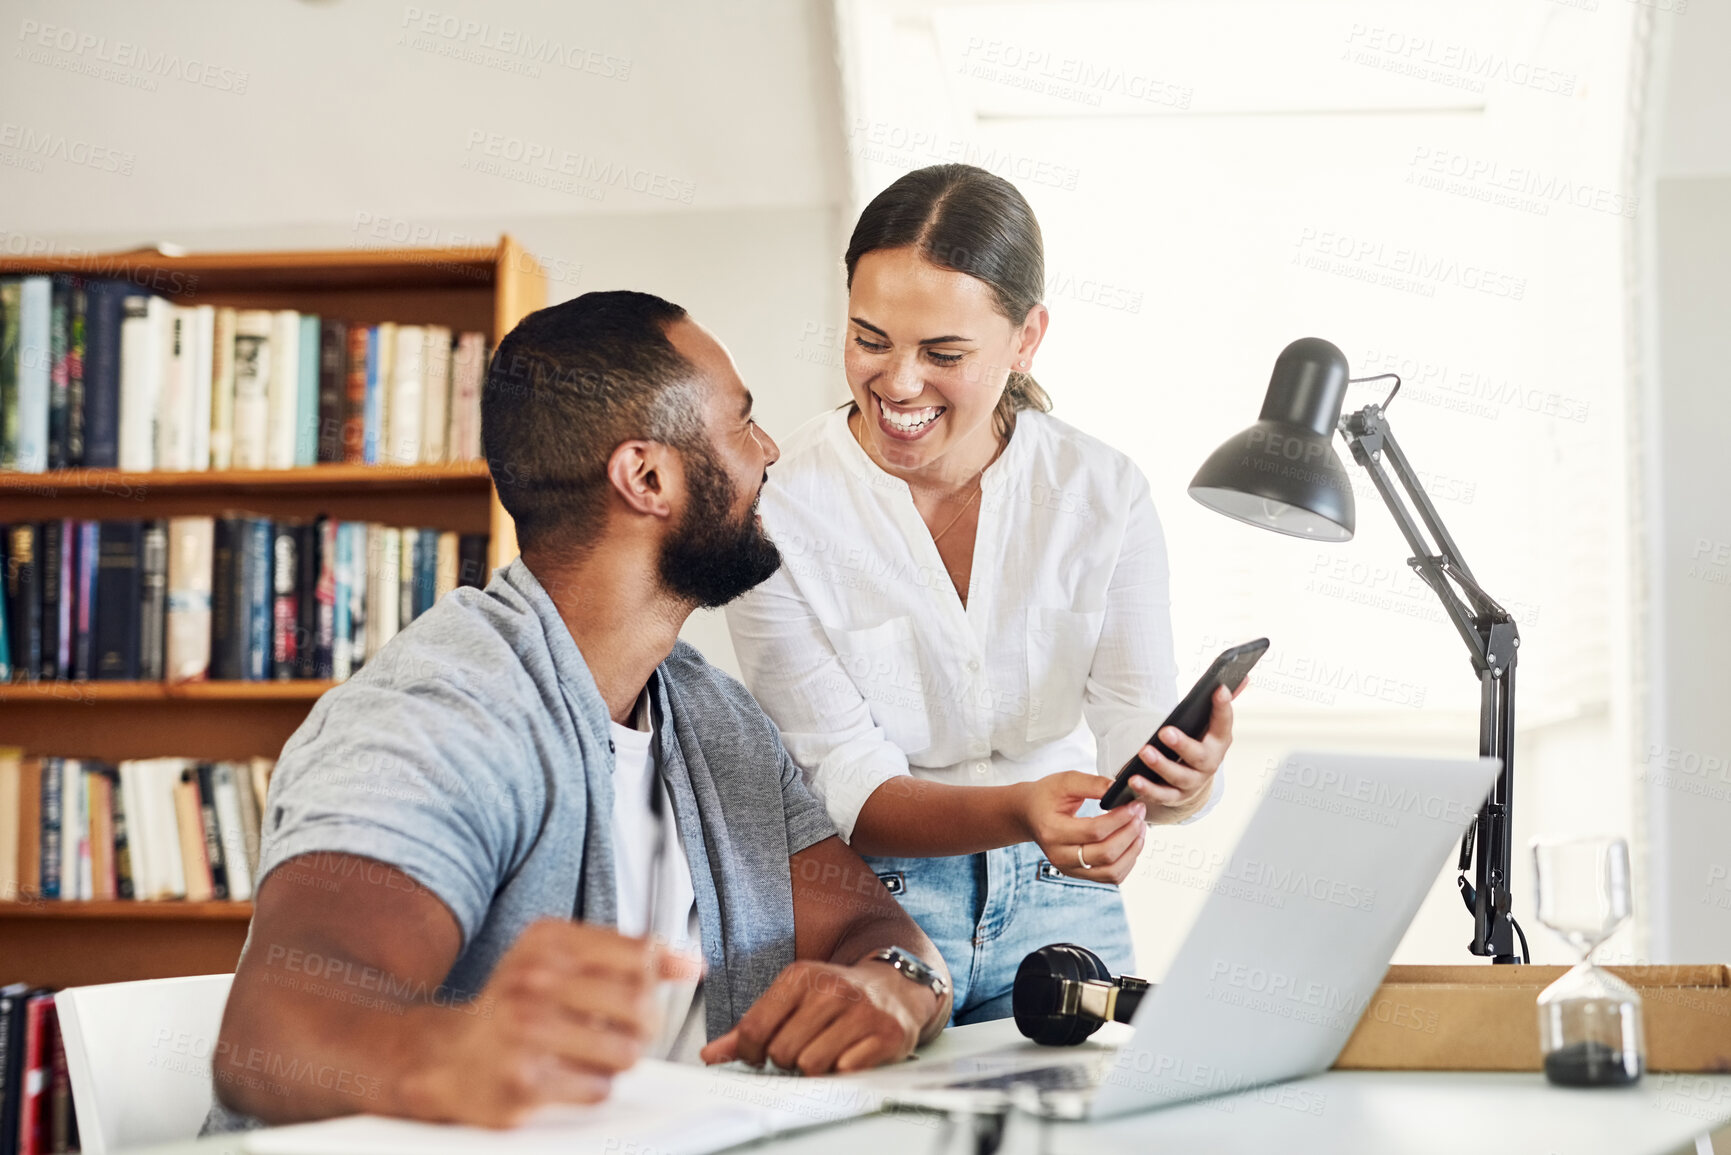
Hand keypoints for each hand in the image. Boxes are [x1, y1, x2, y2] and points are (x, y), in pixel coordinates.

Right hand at [397, 919, 703, 1127]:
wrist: (445, 1055)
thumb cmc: (510, 1005)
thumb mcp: (558, 958)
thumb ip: (625, 955)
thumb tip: (689, 962)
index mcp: (547, 942)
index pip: (639, 954)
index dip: (656, 978)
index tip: (651, 989)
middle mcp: (533, 981)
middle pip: (638, 1004)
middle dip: (645, 1024)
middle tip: (631, 1029)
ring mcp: (526, 1032)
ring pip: (625, 1051)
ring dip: (621, 1058)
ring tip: (598, 1052)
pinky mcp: (524, 1082)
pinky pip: (598, 1088)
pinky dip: (594, 1085)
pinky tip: (570, 1073)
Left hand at [699, 958, 934, 1074]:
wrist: (894, 987)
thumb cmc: (836, 997)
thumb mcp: (791, 1000)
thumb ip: (750, 1028)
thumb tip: (710, 1055)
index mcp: (800, 977)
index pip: (754, 1029)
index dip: (751, 1052)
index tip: (761, 1054)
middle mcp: (830, 989)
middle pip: (782, 1052)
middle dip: (788, 1060)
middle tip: (803, 1049)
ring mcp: (860, 1010)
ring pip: (811, 1065)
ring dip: (816, 1067)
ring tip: (826, 1051)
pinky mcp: (884, 1033)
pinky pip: (846, 1070)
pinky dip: (844, 1070)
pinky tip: (849, 1054)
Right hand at [1017, 771, 1147, 883]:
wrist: (1030, 814)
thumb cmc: (1047, 796)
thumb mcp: (1065, 781)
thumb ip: (1093, 784)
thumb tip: (1120, 789)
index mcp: (1052, 831)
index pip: (1094, 831)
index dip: (1120, 819)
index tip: (1134, 805)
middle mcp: (1059, 855)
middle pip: (1105, 854)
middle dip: (1130, 833)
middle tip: (1140, 814)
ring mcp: (1069, 869)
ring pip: (1111, 872)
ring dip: (1133, 851)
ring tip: (1140, 829)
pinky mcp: (1080, 874)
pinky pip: (1111, 877)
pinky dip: (1127, 862)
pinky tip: (1131, 843)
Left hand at [1127, 682, 1240, 821]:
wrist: (1192, 781)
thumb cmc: (1199, 743)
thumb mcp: (1210, 724)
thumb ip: (1223, 702)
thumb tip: (1244, 677)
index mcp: (1219, 742)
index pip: (1224, 723)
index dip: (1224, 707)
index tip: (1219, 689)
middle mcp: (1209, 764)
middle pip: (1200, 756)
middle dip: (1183, 744)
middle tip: (1165, 731)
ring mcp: (1192, 782)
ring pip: (1179, 776)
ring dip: (1161, 765)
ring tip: (1144, 751)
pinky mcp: (1174, 797)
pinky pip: (1161, 795)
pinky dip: (1147, 789)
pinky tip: (1133, 779)